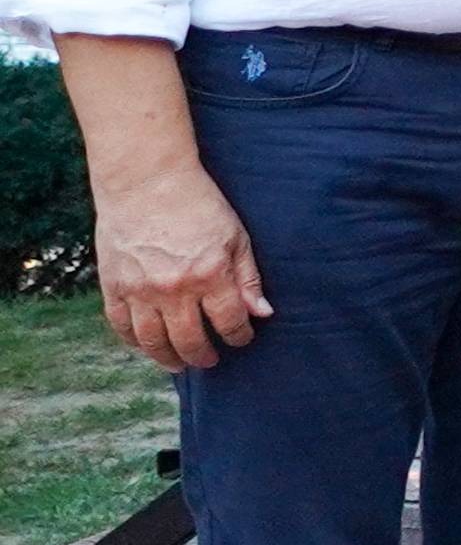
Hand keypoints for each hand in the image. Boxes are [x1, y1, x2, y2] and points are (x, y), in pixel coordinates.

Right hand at [93, 155, 268, 371]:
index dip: (239, 336)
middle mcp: (174, 288)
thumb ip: (249, 278)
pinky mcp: (113, 285)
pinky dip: (133, 342)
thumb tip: (263, 313)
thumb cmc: (199, 204)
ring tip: (180, 365)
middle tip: (210, 361)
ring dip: (168, 358)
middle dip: (204, 356)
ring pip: (153, 341)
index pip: (229, 322)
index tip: (242, 339)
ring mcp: (140, 289)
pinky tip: (147, 347)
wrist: (147, 180)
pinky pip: (121, 326)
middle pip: (190, 340)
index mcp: (210, 275)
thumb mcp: (236, 236)